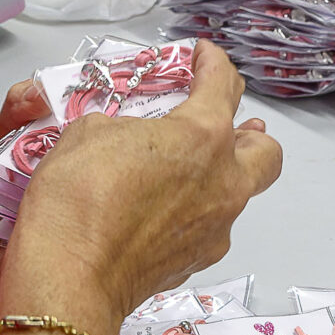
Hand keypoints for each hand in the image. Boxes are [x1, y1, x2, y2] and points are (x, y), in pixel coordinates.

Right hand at [2, 43, 282, 322]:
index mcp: (204, 136)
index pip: (222, 84)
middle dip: (248, 132)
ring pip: (239, 194)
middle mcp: (224, 182)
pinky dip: (194, 213)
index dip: (212, 62)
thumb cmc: (77, 197)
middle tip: (222, 123)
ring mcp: (216, 228)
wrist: (69, 279)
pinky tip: (163, 212)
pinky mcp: (196, 262)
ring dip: (221, 176)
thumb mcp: (88, 133)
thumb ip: (124, 126)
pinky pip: (209, 228)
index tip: (202, 56)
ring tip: (189, 170)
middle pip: (264, 149)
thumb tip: (130, 140)